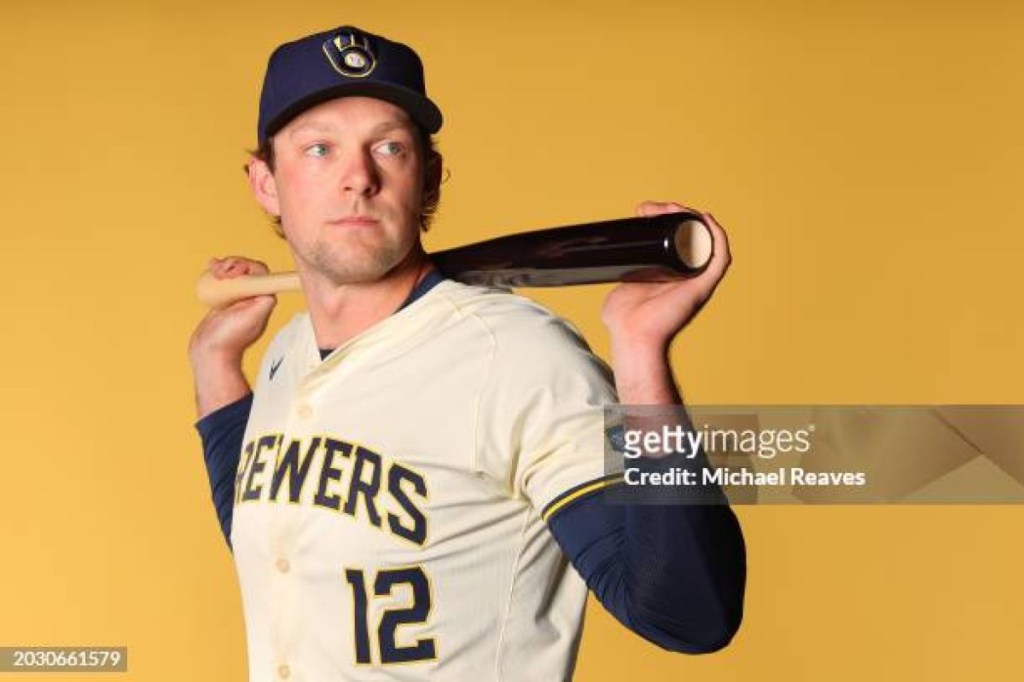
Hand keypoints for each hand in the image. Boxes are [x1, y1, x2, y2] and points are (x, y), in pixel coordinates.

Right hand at [188, 256, 276, 367]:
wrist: (210, 351)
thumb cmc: (231, 339)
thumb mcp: (252, 318)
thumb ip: (264, 301)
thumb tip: (271, 286)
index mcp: (263, 299)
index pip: (261, 272)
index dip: (247, 266)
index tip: (234, 272)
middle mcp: (252, 296)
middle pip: (247, 268)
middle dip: (233, 264)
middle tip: (222, 273)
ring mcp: (237, 297)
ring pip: (234, 271)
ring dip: (224, 265)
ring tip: (215, 272)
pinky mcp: (224, 298)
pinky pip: (223, 278)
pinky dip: (217, 269)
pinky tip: (211, 267)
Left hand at [602, 201, 731, 352]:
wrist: (631, 337)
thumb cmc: (624, 322)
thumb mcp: (619, 289)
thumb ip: (618, 279)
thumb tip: (608, 266)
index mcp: (670, 273)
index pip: (675, 237)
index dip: (663, 218)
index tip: (641, 211)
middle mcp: (687, 274)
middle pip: (689, 232)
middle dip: (672, 212)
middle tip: (647, 209)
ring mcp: (697, 279)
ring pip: (704, 237)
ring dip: (691, 216)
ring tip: (667, 208)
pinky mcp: (703, 285)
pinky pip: (720, 256)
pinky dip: (717, 235)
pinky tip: (705, 218)